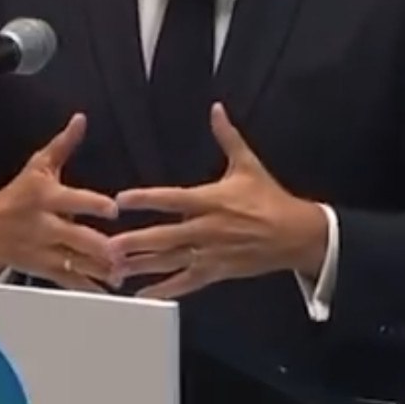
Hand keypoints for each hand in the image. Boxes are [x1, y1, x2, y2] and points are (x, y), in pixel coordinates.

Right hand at [0, 114, 121, 291]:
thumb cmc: (19, 193)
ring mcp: (44, 250)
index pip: (70, 199)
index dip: (91, 204)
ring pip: (73, 262)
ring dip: (98, 269)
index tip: (113, 208)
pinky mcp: (44, 269)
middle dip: (97, 246)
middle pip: (73, 237)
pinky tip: (109, 291)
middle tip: (121, 252)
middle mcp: (44, 225)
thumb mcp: (38, 166)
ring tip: (121, 274)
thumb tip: (81, 118)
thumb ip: (63, 145)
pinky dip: (88, 287)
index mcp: (44, 197)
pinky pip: (68, 281)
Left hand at [111, 104, 327, 299]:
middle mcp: (207, 228)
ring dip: (143, 265)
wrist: (295, 234)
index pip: (172, 199)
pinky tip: (143, 294)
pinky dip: (165, 289)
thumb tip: (216, 109)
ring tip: (115, 270)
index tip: (122, 199)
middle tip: (108, 246)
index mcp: (211, 200)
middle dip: (136, 241)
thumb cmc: (269, 199)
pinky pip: (186, 282)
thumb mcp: (248, 164)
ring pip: (171, 261)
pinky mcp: (216, 271)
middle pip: (165, 236)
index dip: (146, 199)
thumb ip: (227, 137)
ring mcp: (210, 252)